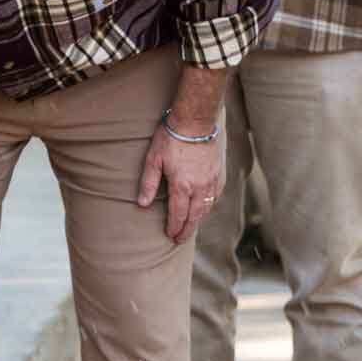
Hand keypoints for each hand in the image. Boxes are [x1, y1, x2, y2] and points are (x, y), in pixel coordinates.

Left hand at [137, 121, 223, 244]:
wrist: (196, 120)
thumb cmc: (171, 137)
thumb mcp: (153, 159)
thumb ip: (149, 183)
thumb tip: (142, 204)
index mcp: (182, 186)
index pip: (178, 215)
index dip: (174, 228)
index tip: (170, 236)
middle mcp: (199, 187)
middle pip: (194, 216)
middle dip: (187, 230)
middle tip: (180, 240)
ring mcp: (211, 180)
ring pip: (207, 207)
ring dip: (198, 218)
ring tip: (191, 225)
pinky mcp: (219, 172)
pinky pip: (216, 194)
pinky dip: (209, 204)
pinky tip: (205, 206)